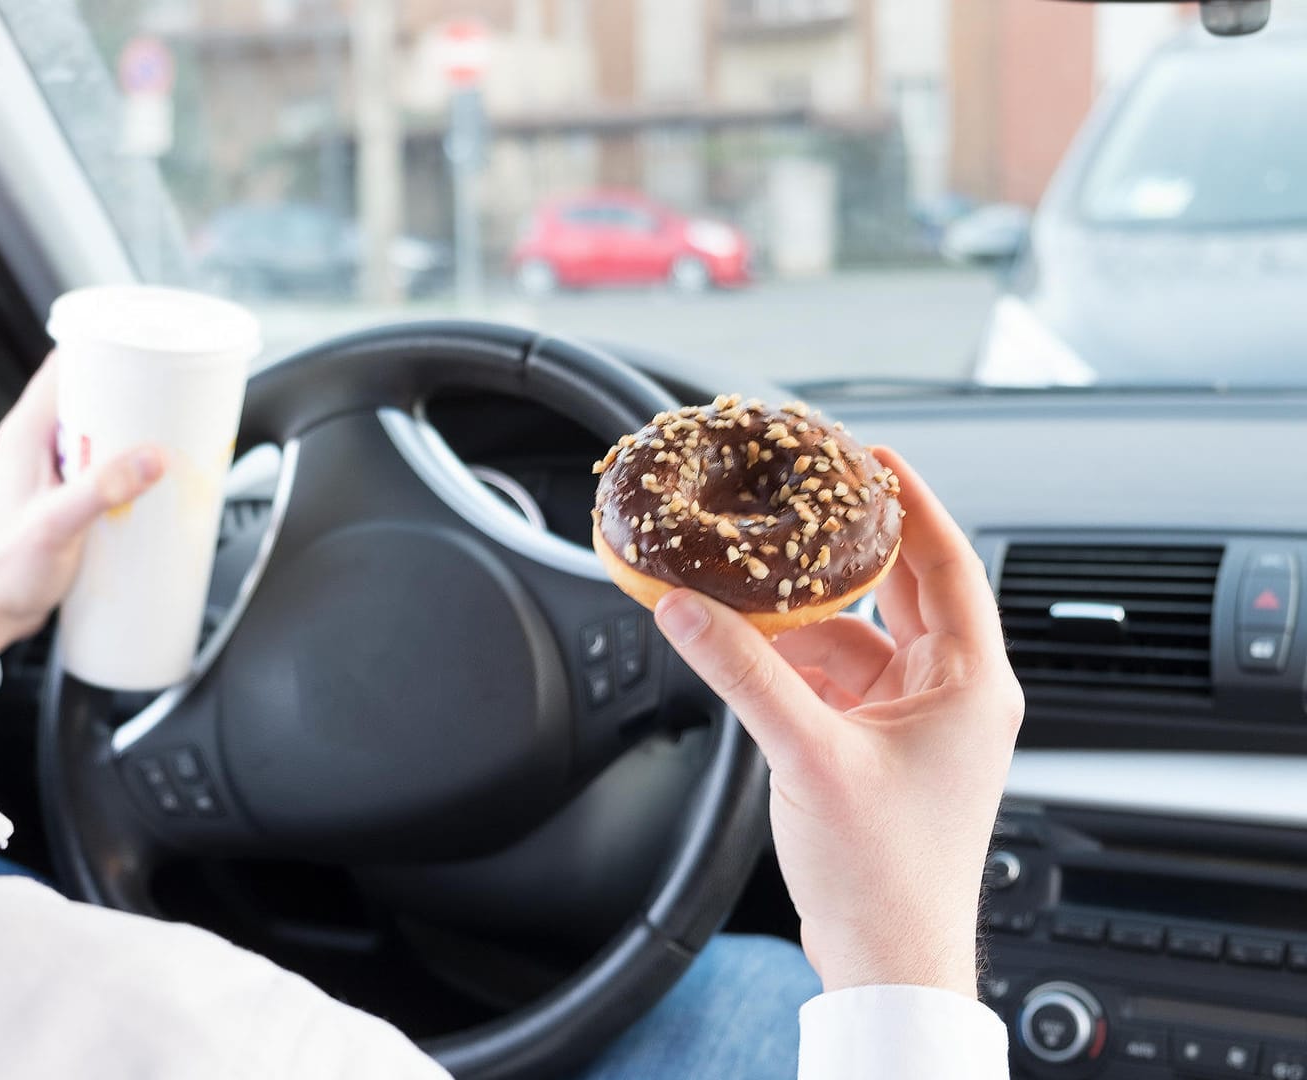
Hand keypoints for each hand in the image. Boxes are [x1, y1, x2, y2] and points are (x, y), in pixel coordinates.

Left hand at [0, 354, 163, 650]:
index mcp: (25, 433)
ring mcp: (49, 474)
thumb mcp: (56, 524)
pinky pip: (100, 470)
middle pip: (91, 398)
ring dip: (132, 435)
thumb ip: (102, 490)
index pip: (66, 366)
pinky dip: (126, 469)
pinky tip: (151, 484)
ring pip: (98, 436)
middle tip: (174, 397)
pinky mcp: (62, 501)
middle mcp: (35, 446)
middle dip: (133, 394)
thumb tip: (151, 458)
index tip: (147, 349)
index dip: (106, 349)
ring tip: (172, 437)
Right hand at [650, 447, 1021, 997]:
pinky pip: (834, 680)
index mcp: (969, 683)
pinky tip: (746, 652)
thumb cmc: (886, 875)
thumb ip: (742, 673)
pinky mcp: (877, 749)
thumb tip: (686, 608)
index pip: (947, 561)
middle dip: (847, 551)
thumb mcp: (807, 754)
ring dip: (804, 617)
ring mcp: (915, 723)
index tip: (870, 457)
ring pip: (857, 638)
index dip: (909, 501)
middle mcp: (951, 694)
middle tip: (802, 501)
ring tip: (747, 587)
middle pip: (901, 592)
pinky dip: (792, 663)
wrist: (886, 958)